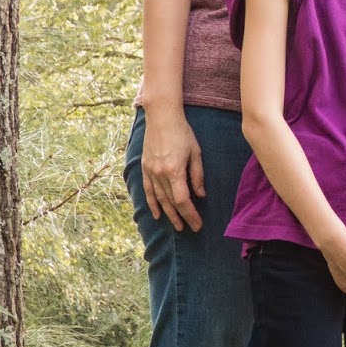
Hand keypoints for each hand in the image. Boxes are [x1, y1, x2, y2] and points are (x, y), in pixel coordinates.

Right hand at [141, 108, 204, 232]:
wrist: (162, 117)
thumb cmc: (183, 133)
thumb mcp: (196, 153)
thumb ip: (197, 175)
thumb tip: (200, 195)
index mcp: (174, 170)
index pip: (182, 200)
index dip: (190, 214)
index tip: (198, 224)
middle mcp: (160, 174)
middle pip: (171, 202)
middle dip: (182, 217)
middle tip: (190, 229)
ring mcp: (150, 171)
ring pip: (159, 199)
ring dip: (168, 214)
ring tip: (177, 226)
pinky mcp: (144, 168)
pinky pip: (148, 190)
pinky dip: (152, 203)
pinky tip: (157, 214)